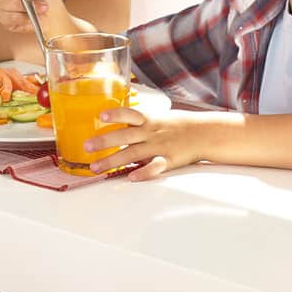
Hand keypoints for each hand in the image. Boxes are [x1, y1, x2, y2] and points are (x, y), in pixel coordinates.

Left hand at [81, 106, 211, 179]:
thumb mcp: (157, 117)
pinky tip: (131, 178)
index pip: (129, 114)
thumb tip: (112, 120)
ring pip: (133, 153)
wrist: (204, 133)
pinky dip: (144, 172)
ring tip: (96, 168)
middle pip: (125, 136)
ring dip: (113, 161)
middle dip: (104, 141)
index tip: (100, 116)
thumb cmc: (176, 125)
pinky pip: (155, 167)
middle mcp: (151, 132)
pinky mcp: (169, 160)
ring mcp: (160, 146)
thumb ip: (136, 121)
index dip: (115, 114)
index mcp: (148, 120)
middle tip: (86, 147)